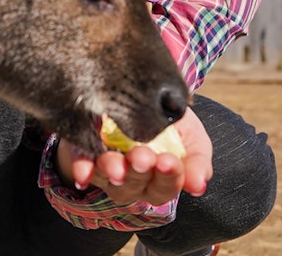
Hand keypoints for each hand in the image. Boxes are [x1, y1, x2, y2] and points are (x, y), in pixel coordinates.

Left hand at [57, 110, 211, 205]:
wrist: (148, 94)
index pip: (165, 186)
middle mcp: (133, 180)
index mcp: (161, 179)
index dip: (168, 177)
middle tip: (142, 156)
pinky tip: (83, 172)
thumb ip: (198, 161)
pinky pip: (82, 164)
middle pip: (135, 187)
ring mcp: (108, 169)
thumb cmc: (173, 123)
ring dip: (111, 172)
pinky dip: (83, 168)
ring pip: (108, 180)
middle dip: (138, 171)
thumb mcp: (192, 136)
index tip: (168, 161)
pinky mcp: (87, 153)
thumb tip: (198, 186)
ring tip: (115, 164)